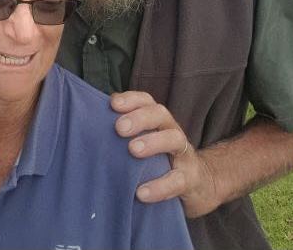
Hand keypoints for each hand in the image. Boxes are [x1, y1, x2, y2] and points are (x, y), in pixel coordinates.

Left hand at [111, 91, 219, 217]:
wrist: (199, 185)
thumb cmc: (160, 158)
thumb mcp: (144, 140)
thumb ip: (123, 130)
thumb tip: (92, 120)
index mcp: (158, 120)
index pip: (146, 101)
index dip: (131, 99)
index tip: (113, 104)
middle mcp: (172, 131)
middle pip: (160, 114)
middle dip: (140, 118)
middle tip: (119, 128)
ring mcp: (184, 154)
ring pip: (174, 139)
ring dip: (153, 142)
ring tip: (133, 150)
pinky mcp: (191, 179)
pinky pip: (178, 181)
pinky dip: (160, 186)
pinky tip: (141, 192)